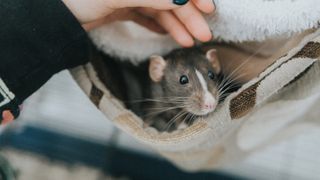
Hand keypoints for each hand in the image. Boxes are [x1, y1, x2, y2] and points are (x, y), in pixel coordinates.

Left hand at [62, 0, 214, 46]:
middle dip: (187, 15)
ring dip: (174, 25)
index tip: (208, 9)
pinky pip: (144, 15)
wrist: (53, 17)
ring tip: (187, 41)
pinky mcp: (121, 7)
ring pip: (158, 8)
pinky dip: (156, 24)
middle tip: (202, 34)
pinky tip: (166, 34)